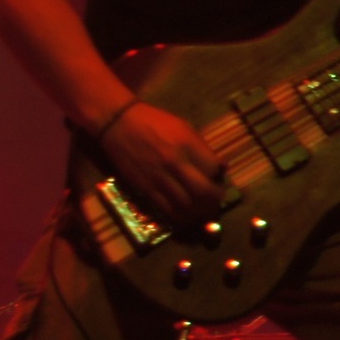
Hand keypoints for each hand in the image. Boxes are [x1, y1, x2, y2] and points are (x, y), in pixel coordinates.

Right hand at [100, 101, 225, 225]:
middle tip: (215, 201)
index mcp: (187, 144)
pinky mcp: (145, 189)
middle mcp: (175, 163)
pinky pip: (167, 210)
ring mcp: (159, 178)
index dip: (220, 178)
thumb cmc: (154, 122)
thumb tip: (221, 168)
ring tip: (202, 210)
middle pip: (203, 192)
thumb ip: (202, 149)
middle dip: (214, 200)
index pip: (214, 169)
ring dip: (199, 212)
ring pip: (187, 206)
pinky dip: (180, 217)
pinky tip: (185, 214)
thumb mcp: (184, 128)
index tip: (219, 180)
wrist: (118, 124)